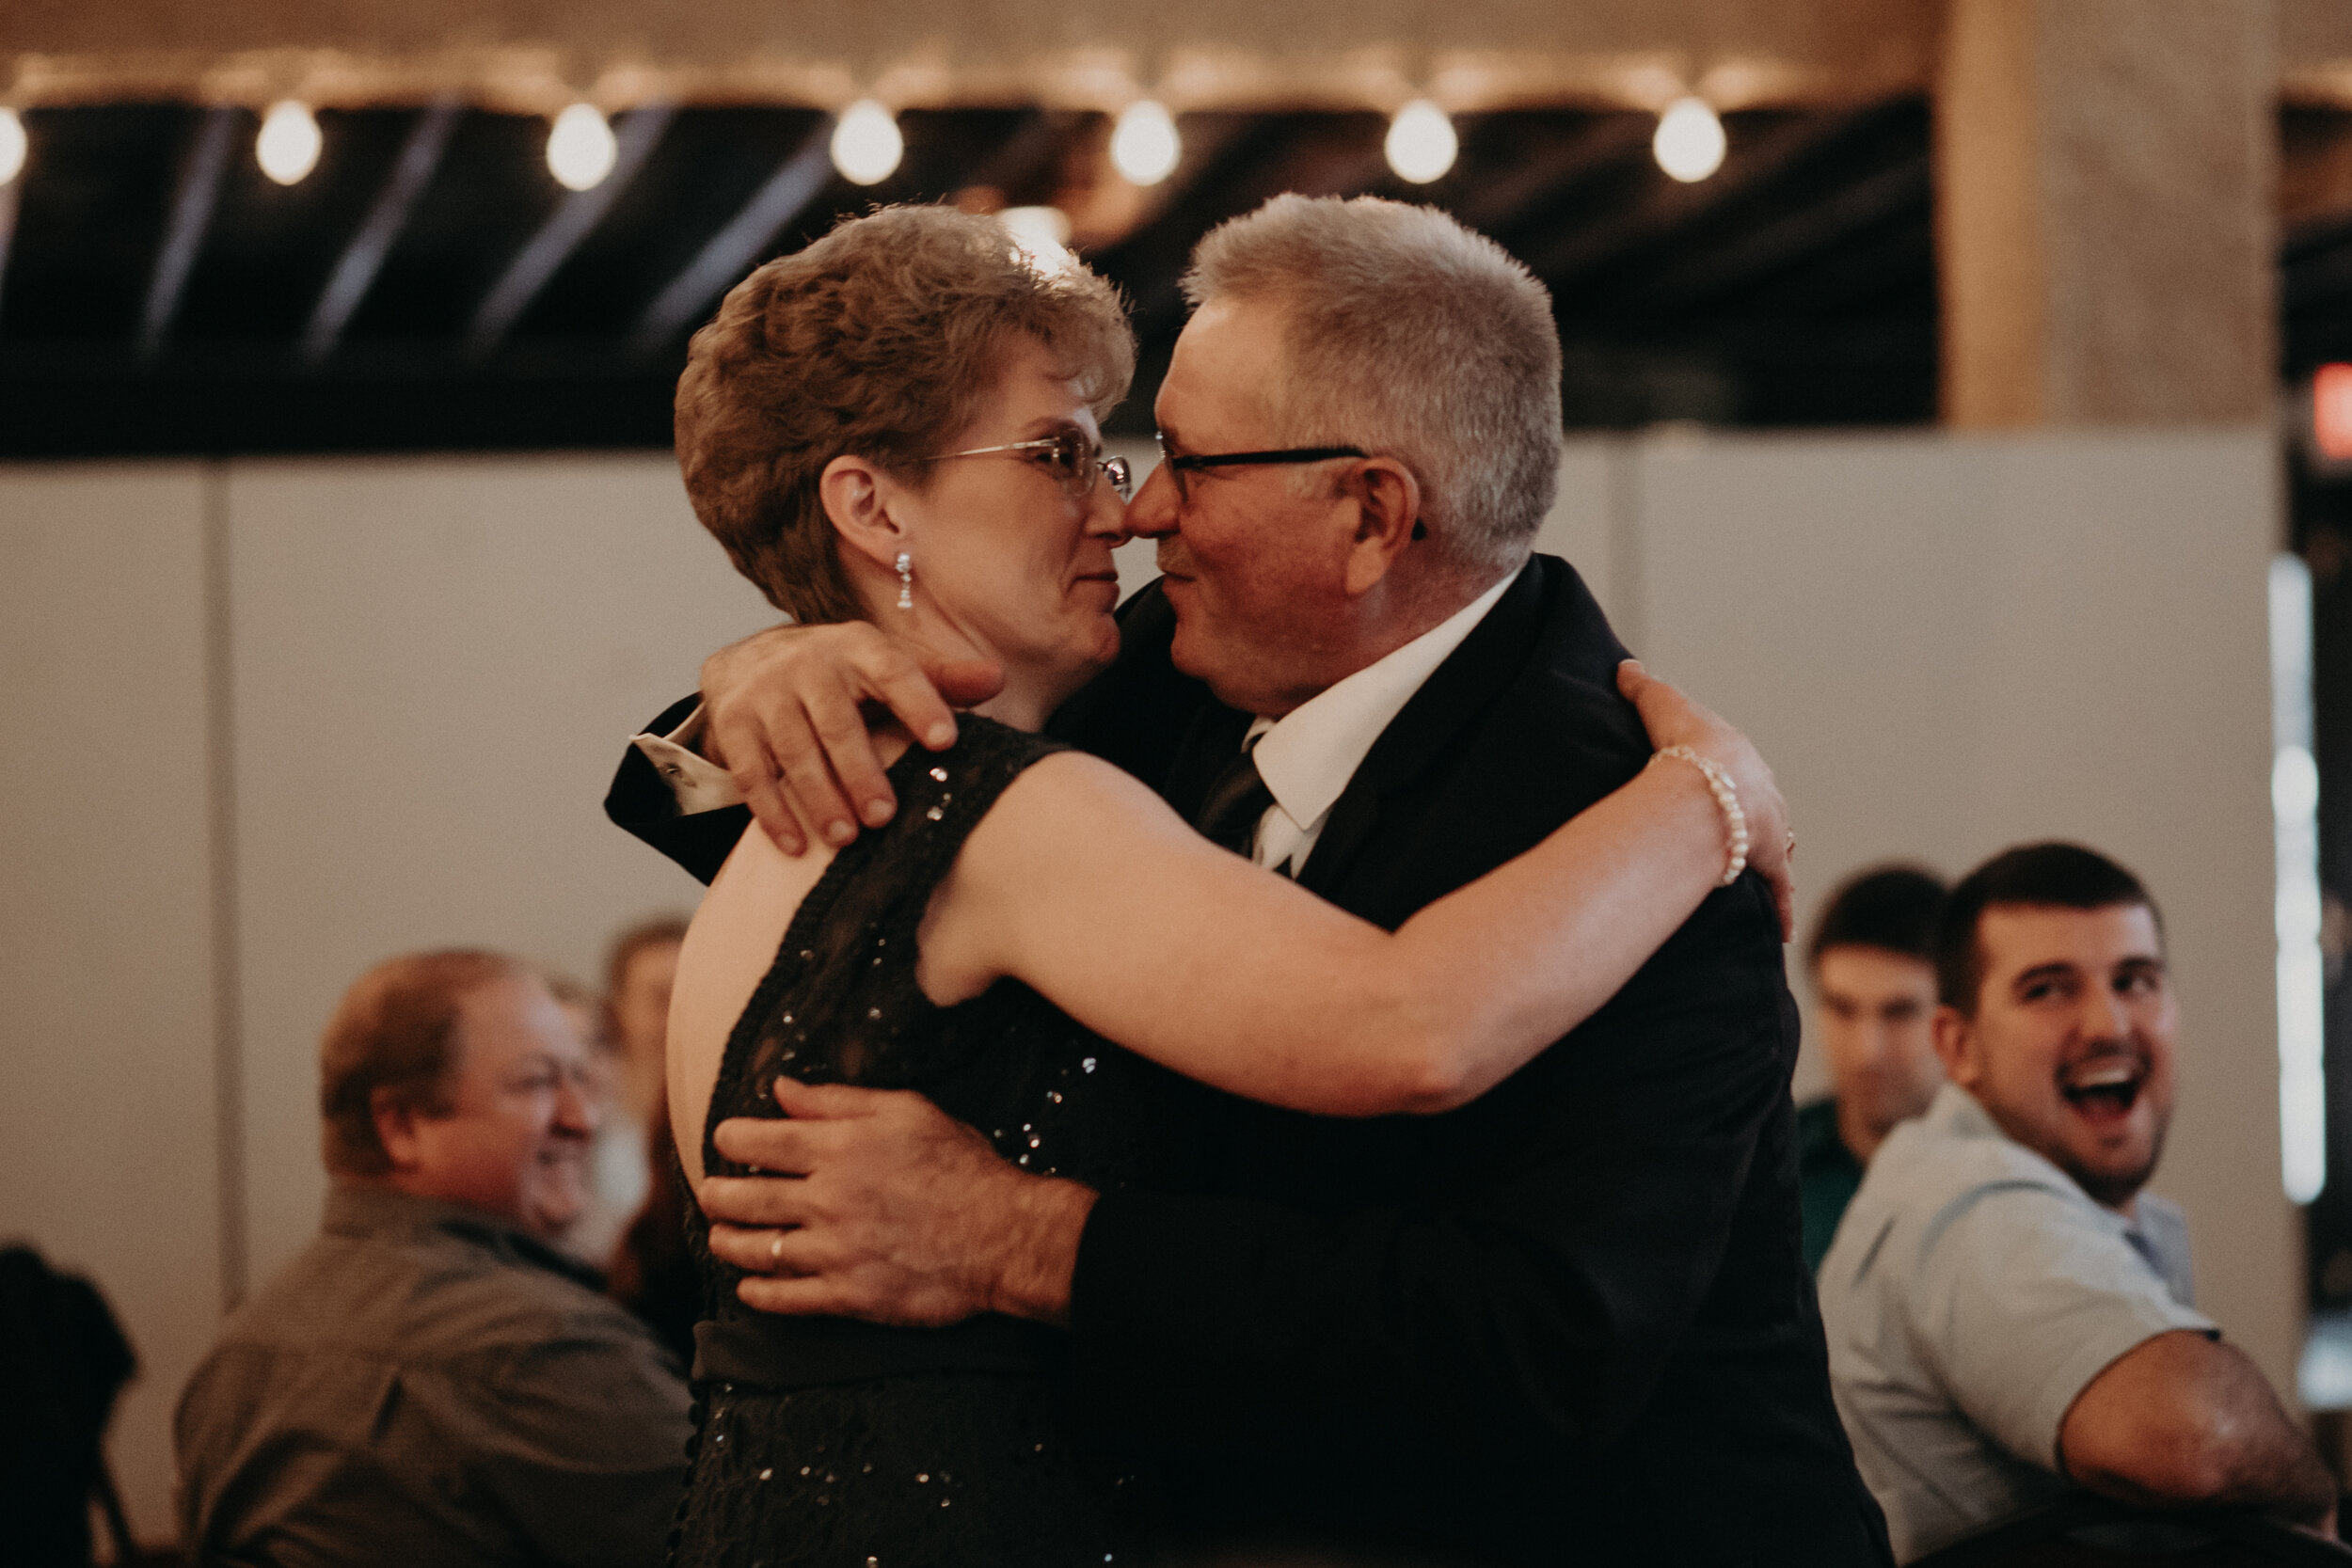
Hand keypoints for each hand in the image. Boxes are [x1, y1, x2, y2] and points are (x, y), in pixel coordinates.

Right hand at [700, 622, 1004, 853]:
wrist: (751, 661)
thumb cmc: (843, 675)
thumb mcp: (889, 667)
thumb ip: (942, 678)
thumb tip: (995, 679)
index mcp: (857, 646)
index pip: (893, 670)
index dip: (920, 702)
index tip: (945, 741)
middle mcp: (808, 662)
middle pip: (837, 721)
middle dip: (861, 771)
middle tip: (886, 816)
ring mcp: (764, 692)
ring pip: (794, 749)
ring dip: (818, 797)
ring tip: (846, 837)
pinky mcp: (732, 723)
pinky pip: (750, 772)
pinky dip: (772, 812)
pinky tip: (795, 845)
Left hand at [700, 1077, 1096, 1327]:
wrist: (1003, 1236)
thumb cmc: (961, 1167)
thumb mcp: (907, 1112)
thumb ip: (838, 1102)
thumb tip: (782, 1090)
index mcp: (839, 1149)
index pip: (761, 1143)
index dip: (732, 1140)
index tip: (723, 1140)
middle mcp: (827, 1200)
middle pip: (747, 1199)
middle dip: (717, 1195)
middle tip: (709, 1193)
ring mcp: (835, 1252)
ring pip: (758, 1250)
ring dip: (728, 1243)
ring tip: (719, 1236)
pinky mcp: (849, 1296)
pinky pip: (787, 1299)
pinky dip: (759, 1294)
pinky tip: (749, 1288)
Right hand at [1617, 660, 1794, 938]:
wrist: (1709, 784)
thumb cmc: (1683, 745)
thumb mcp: (1658, 703)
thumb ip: (1640, 686)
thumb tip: (1624, 667)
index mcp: (1740, 759)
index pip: (1738, 768)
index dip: (1727, 775)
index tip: (1717, 783)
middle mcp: (1763, 793)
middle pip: (1761, 807)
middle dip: (1751, 817)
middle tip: (1735, 829)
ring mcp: (1768, 830)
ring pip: (1773, 848)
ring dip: (1767, 859)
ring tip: (1754, 872)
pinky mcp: (1767, 863)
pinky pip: (1776, 892)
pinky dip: (1780, 910)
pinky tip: (1784, 933)